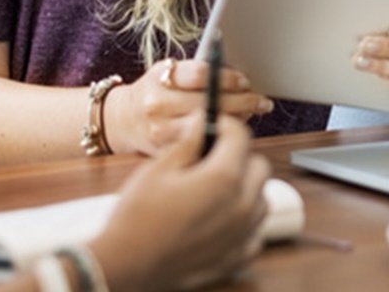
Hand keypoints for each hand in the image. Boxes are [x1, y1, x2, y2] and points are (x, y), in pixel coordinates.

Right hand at [89, 113, 271, 291]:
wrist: (127, 265)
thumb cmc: (138, 217)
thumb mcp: (159, 168)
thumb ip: (188, 142)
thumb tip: (201, 122)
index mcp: (223, 178)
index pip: (240, 136)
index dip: (224, 124)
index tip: (211, 126)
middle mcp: (242, 206)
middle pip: (259, 166)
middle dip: (238, 155)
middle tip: (210, 157)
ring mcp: (242, 235)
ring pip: (261, 199)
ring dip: (244, 188)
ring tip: (212, 188)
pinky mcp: (237, 259)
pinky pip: (253, 231)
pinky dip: (242, 221)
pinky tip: (218, 218)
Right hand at [103, 57, 272, 155]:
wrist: (122, 121)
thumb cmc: (152, 92)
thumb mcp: (165, 72)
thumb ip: (194, 72)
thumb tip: (236, 75)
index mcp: (160, 79)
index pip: (202, 74)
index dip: (228, 77)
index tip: (245, 80)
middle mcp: (159, 106)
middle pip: (212, 103)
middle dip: (243, 101)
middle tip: (260, 100)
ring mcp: (163, 134)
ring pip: (212, 128)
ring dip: (237, 122)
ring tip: (252, 115)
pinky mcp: (167, 155)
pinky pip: (204, 148)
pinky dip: (222, 141)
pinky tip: (232, 135)